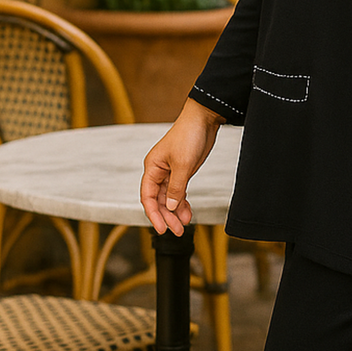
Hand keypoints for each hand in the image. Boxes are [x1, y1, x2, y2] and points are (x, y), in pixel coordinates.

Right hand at [140, 99, 225, 235]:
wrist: (204, 120)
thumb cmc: (189, 136)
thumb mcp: (183, 165)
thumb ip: (176, 187)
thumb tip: (169, 206)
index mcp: (152, 168)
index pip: (147, 197)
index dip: (153, 214)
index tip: (161, 228)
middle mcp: (158, 171)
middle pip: (158, 200)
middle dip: (167, 216)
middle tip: (177, 231)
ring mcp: (170, 172)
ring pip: (169, 198)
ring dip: (175, 212)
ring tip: (184, 224)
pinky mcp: (182, 172)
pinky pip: (178, 192)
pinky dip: (182, 203)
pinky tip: (188, 213)